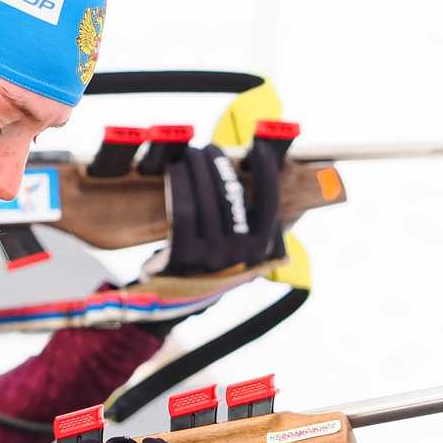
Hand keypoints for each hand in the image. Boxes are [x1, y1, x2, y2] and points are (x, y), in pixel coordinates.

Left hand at [163, 144, 281, 276]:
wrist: (175, 294)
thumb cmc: (208, 256)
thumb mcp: (237, 244)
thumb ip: (249, 216)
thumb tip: (257, 165)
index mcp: (260, 248)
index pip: (269, 203)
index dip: (267, 172)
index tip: (260, 147)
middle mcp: (239, 255)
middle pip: (232, 195)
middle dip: (218, 164)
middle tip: (207, 148)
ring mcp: (211, 257)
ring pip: (205, 200)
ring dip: (196, 169)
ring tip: (189, 155)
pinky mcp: (182, 257)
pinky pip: (182, 211)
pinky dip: (178, 184)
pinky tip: (174, 169)